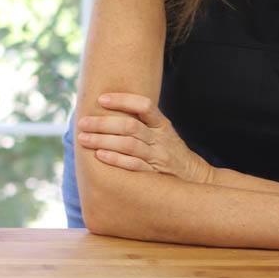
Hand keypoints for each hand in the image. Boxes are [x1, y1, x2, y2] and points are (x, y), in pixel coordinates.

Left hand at [76, 92, 212, 184]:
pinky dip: (116, 160)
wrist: (195, 178)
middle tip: (82, 122)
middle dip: (103, 123)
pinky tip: (100, 156)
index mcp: (162, 125)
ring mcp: (158, 157)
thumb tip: (108, 108)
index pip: (144, 105)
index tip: (101, 99)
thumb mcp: (162, 132)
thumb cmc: (170, 152)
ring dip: (103, 141)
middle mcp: (160, 139)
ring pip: (129, 145)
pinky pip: (134, 166)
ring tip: (84, 139)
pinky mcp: (155, 174)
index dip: (123, 100)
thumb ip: (143, 122)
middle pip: (130, 126)